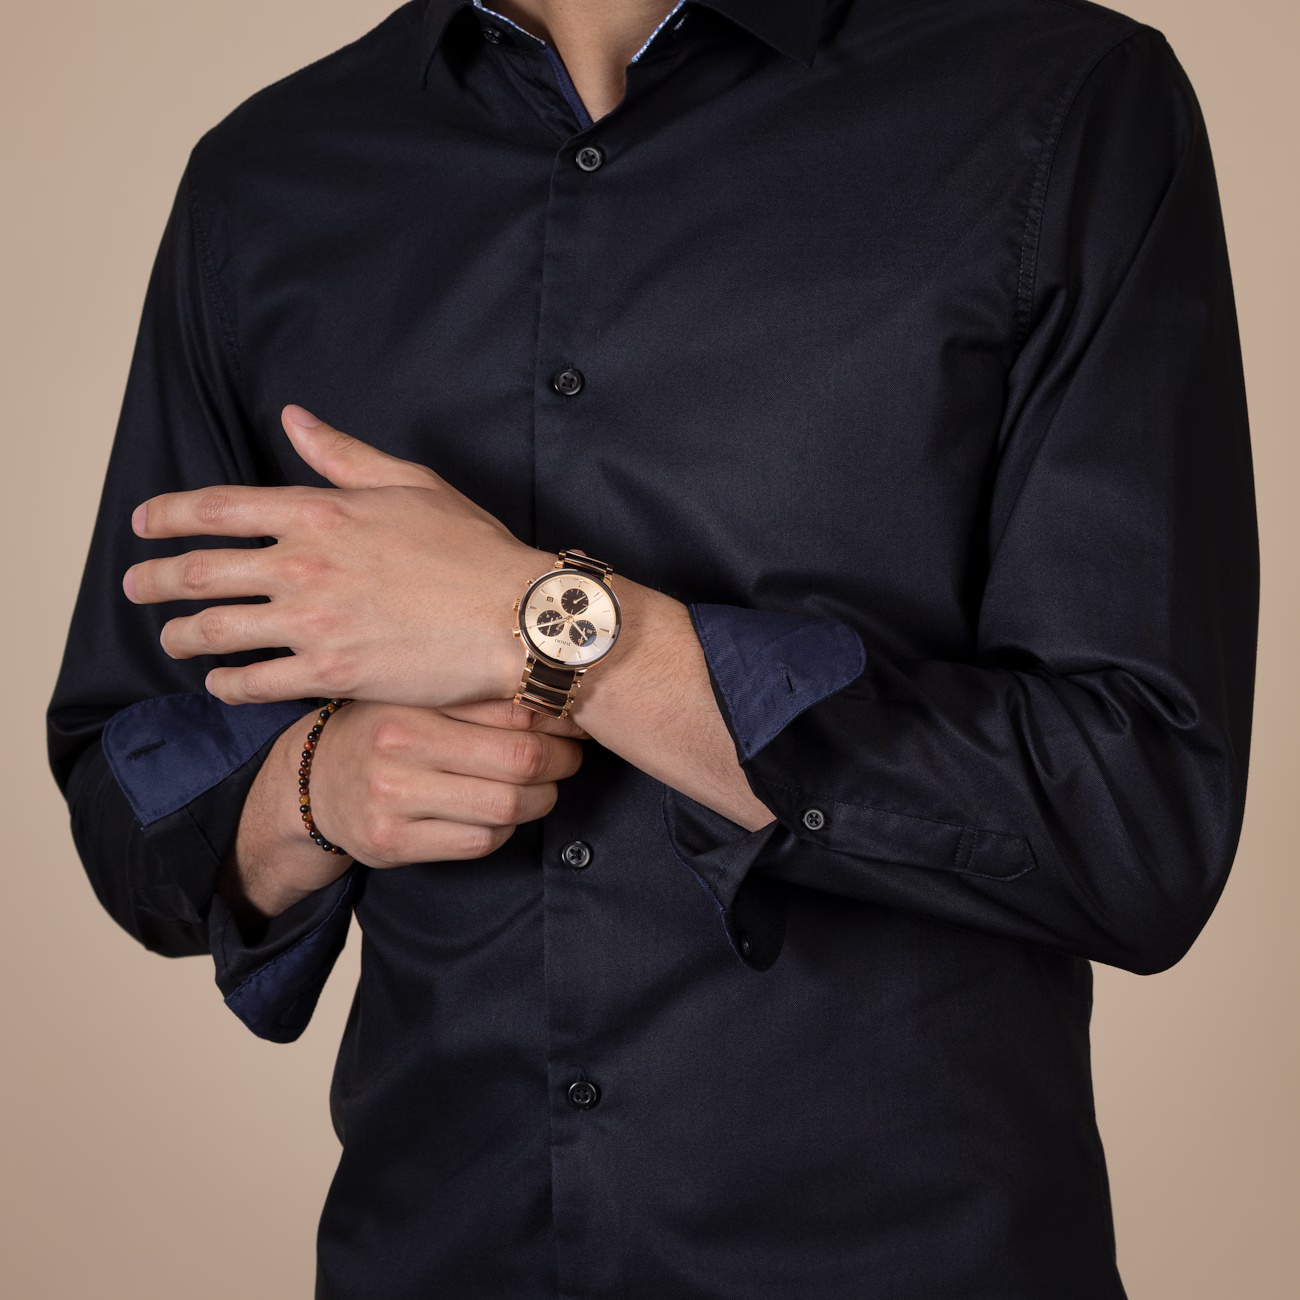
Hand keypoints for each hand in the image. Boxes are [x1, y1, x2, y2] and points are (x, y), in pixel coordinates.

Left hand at [123, 405, 547, 707]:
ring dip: (182, 636)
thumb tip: (294, 420)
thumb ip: (343, 455)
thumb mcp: (411, 483)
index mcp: (319, 512)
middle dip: (156, 580)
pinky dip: (227, 685)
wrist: (515, 616)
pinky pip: (255, 682)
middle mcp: (303, 564)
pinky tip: (219, 685)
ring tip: (171, 640)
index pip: (218, 509)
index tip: (142, 524)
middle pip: (201, 572)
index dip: (169, 516)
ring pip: (217, 629)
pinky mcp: (330, 672)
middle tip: (135, 587)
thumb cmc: (473, 549)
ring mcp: (312, 621)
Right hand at [222, 697, 586, 920]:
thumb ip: (479, 691)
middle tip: (572, 757)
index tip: (578, 720)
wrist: (312, 780)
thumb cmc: (384, 728)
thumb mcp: (419, 693)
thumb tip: (568, 691)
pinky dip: (506, 829)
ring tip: (544, 786)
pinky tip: (503, 813)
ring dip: (541, 799)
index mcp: (411, 698)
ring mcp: (392, 799)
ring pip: (506, 806)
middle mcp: (397, 745)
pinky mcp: (392, 843)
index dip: (561, 719)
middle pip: (520, 759)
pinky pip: (480, 841)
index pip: (513, 708)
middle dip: (562, 761)